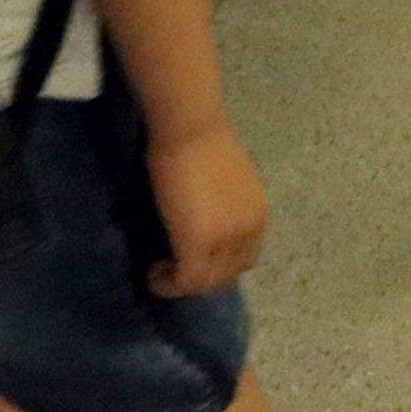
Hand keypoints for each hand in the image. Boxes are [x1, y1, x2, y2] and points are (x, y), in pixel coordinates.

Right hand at [145, 123, 268, 296]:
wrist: (191, 127)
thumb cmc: (203, 143)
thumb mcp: (228, 184)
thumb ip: (226, 209)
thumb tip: (208, 224)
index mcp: (258, 216)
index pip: (244, 259)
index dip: (218, 266)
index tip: (191, 260)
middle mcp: (248, 231)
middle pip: (226, 275)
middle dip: (199, 278)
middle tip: (172, 269)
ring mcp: (225, 239)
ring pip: (205, 282)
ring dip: (181, 283)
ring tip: (160, 271)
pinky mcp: (197, 243)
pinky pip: (185, 280)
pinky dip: (167, 284)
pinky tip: (152, 273)